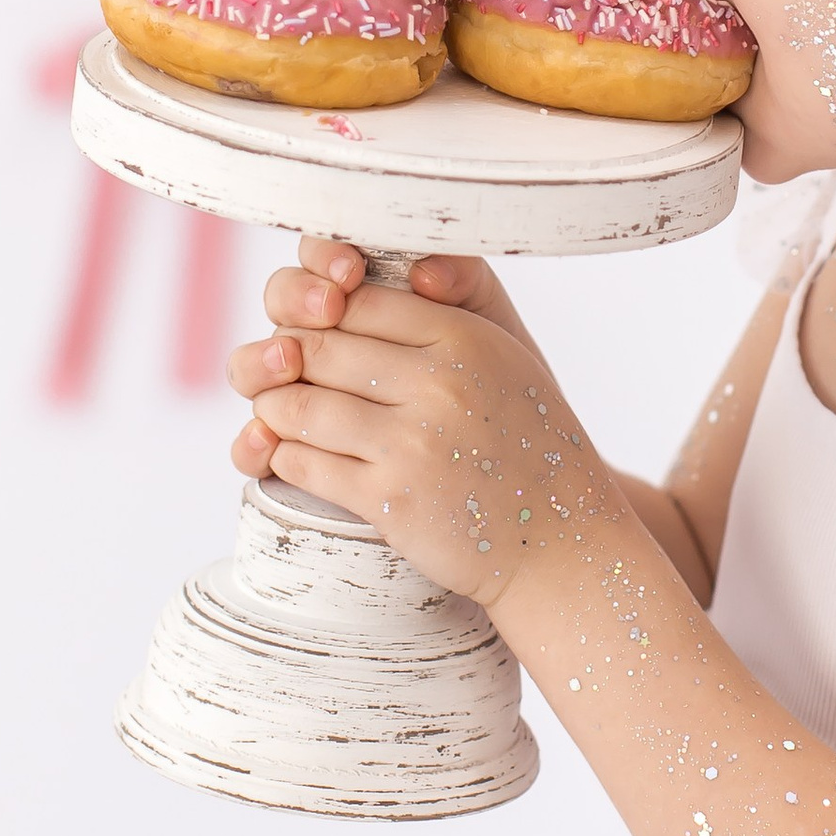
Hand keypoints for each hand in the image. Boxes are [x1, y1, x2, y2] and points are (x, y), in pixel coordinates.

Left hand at [224, 243, 614, 612]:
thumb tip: (353, 294)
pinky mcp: (390, 499)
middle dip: (289, 358)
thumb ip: (441, 324)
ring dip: (275, 408)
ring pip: (300, 406)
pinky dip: (284, 455)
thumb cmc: (529, 448)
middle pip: (321, 347)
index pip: (362, 301)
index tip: (315, 330)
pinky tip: (289, 453)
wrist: (560, 542)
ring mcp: (412, 444)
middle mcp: (438, 384)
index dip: (325, 313)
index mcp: (466, 338)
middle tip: (280, 370)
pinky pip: (304, 463)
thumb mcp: (505, 364)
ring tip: (275, 411)